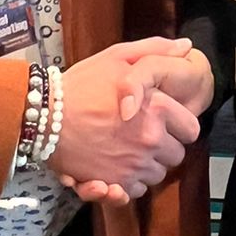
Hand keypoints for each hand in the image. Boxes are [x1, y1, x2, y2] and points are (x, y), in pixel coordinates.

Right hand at [47, 38, 199, 198]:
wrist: (44, 116)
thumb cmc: (81, 84)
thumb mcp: (118, 56)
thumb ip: (155, 49)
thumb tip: (185, 45)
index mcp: (159, 109)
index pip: (191, 129)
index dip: (179, 124)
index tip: (166, 120)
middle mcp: (151, 140)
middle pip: (176, 155)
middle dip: (164, 146)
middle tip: (144, 133)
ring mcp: (133, 165)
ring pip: (156, 175)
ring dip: (147, 165)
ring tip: (128, 148)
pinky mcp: (114, 184)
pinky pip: (135, 191)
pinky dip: (129, 182)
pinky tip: (117, 166)